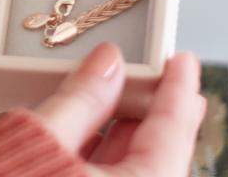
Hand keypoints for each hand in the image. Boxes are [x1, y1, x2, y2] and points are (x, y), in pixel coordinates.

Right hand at [37, 43, 205, 174]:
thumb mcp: (44, 136)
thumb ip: (80, 99)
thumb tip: (108, 61)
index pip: (171, 133)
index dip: (177, 90)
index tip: (184, 61)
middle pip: (157, 153)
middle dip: (155, 110)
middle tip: (160, 74)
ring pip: (134, 168)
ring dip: (126, 131)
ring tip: (119, 92)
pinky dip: (104, 153)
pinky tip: (90, 129)